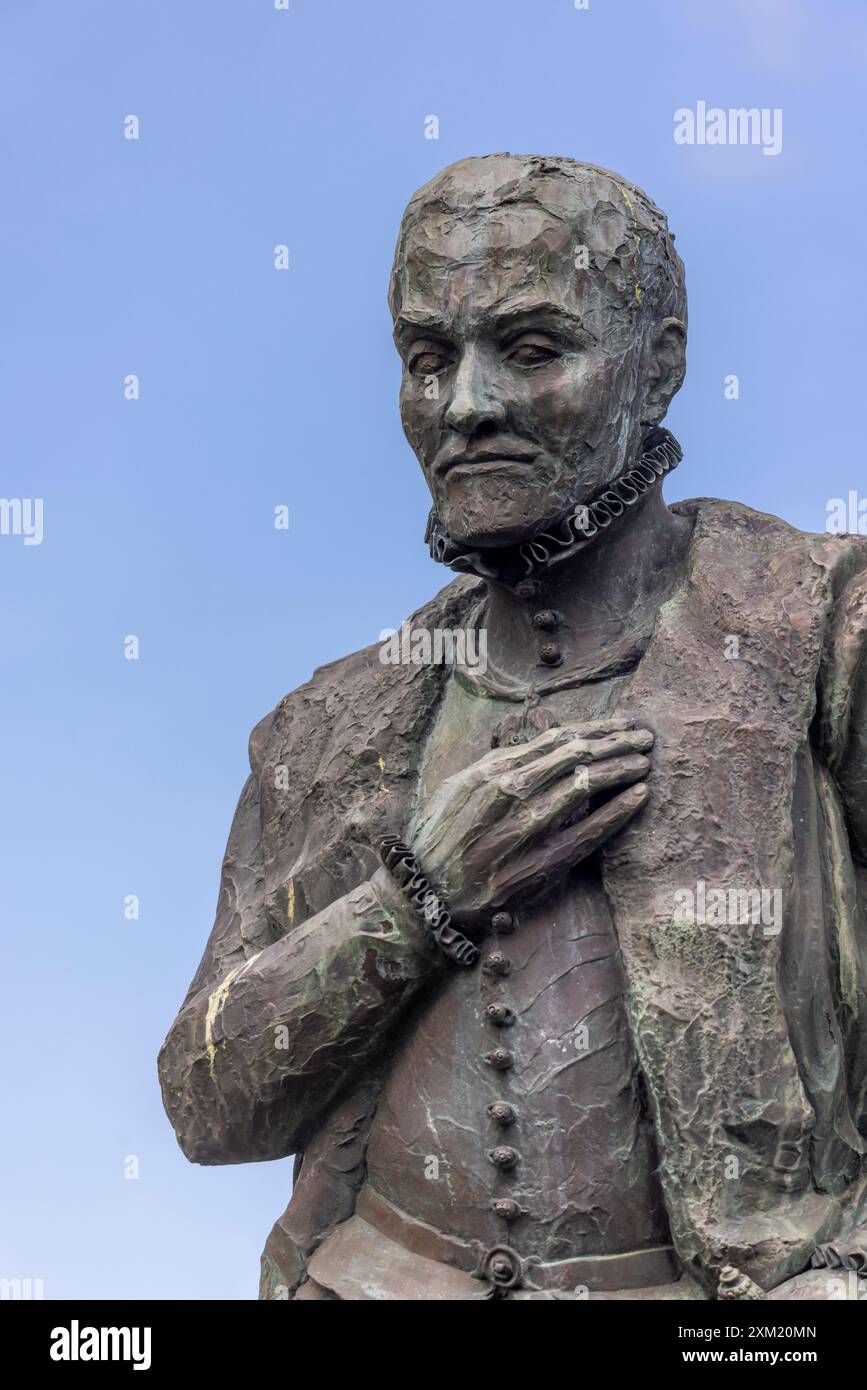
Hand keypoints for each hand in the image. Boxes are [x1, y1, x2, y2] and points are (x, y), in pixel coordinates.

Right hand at [410, 717, 651, 924]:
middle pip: (575, 756)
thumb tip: (537, 745)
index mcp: (489, 771)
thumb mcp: (459, 790)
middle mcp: (506, 793)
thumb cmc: (445, 839)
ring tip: (645, 762)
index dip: (594, 728)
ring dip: (621, 769)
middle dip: (616, 742)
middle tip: (646, 736)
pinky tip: (639, 796)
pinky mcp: (539, 864)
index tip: (621, 724)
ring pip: (584, 786)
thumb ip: (496, 766)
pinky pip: (587, 832)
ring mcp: (524, 828)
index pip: (554, 739)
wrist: (426, 894)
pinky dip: (617, 811)